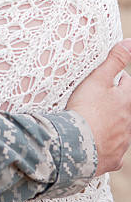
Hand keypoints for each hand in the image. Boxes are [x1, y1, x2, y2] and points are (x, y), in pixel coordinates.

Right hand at [67, 39, 130, 175]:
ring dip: (111, 124)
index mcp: (126, 101)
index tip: (104, 80)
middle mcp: (128, 123)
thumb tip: (130, 43)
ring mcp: (122, 142)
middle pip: (124, 107)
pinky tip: (95, 143)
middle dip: (114, 102)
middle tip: (96, 99)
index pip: (126, 83)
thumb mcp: (98, 79)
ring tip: (94, 121)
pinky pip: (113, 151)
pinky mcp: (113, 158)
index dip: (114, 79)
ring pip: (121, 129)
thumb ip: (115, 60)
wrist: (76, 146)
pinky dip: (106, 146)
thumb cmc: (86, 110)